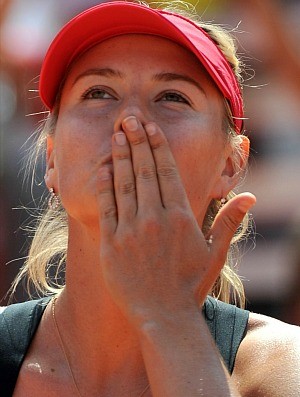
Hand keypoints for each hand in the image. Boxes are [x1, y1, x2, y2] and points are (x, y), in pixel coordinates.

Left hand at [97, 116, 255, 325]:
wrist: (163, 317)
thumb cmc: (191, 286)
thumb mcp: (215, 254)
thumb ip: (229, 222)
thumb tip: (250, 196)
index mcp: (180, 217)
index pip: (167, 171)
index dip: (157, 145)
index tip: (150, 126)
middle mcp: (155, 219)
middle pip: (144, 170)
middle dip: (136, 141)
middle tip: (129, 118)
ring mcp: (130, 230)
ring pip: (124, 184)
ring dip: (120, 156)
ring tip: (116, 134)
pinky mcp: (111, 244)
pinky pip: (106, 207)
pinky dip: (104, 185)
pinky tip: (104, 167)